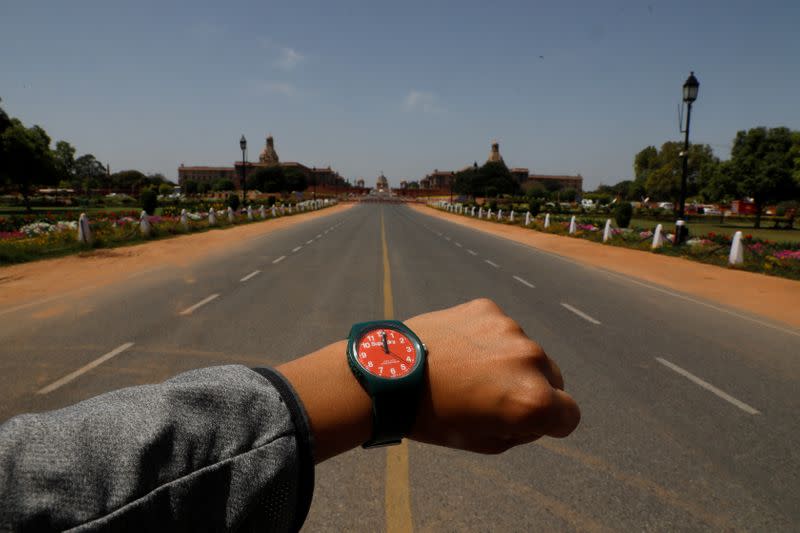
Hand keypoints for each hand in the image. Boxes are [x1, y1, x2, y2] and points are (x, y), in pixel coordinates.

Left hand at [405, 298, 579, 453]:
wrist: (387, 374)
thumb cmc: (434, 417)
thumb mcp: (486, 442)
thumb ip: (525, 428)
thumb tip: (541, 409)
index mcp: (532, 400)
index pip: (570, 415)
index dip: (549, 423)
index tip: (524, 421)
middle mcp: (530, 359)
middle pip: (552, 378)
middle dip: (532, 389)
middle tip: (490, 396)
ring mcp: (509, 329)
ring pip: (524, 350)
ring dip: (508, 361)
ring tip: (467, 371)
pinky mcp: (488, 308)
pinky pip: (500, 329)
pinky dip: (487, 339)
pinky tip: (458, 349)